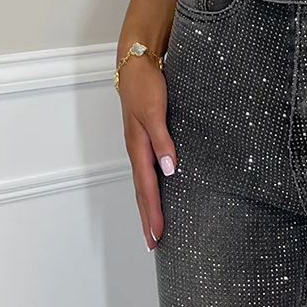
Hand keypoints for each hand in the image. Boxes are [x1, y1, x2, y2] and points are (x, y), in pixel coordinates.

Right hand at [117, 54, 175, 250]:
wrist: (137, 62)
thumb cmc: (145, 84)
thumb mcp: (155, 111)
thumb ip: (162, 140)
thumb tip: (170, 169)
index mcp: (139, 147)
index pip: (147, 188)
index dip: (153, 213)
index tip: (157, 236)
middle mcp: (138, 150)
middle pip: (141, 192)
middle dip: (147, 218)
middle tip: (152, 244)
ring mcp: (140, 144)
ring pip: (143, 183)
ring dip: (147, 206)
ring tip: (152, 228)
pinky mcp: (146, 137)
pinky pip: (146, 170)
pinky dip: (150, 187)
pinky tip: (157, 192)